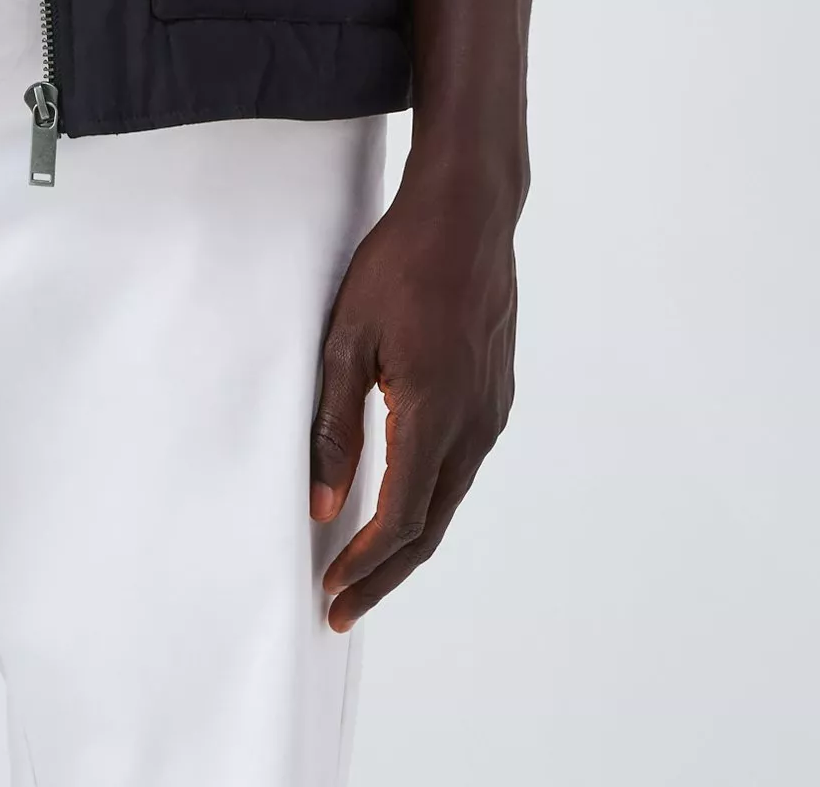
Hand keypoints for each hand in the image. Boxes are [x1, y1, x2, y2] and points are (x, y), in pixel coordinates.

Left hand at [308, 159, 519, 631]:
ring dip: (408, 539)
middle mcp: (474, 424)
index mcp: (435, 413)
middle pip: (431, 526)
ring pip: (449, 498)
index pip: (402, 518)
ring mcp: (491, 410)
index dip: (365, 564)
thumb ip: (337, 424)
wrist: (468, 213)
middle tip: (343, 606)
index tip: (332, 591)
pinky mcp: (494, 393)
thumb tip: (325, 499)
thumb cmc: (401, 264)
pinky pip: (462, 465)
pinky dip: (429, 498)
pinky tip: (401, 500)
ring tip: (364, 565)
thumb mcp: (348, 338)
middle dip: (385, 574)